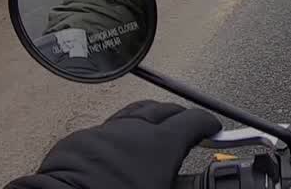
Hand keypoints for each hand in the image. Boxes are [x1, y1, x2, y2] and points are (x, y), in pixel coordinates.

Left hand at [7, 100, 220, 188]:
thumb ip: (186, 183)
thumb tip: (197, 183)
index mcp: (161, 145)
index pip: (194, 120)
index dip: (208, 123)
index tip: (213, 128)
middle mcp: (134, 131)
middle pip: (164, 109)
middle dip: (180, 116)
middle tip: (188, 127)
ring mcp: (104, 133)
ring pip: (133, 114)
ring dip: (149, 119)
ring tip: (155, 130)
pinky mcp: (77, 141)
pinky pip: (105, 129)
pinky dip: (119, 134)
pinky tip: (119, 148)